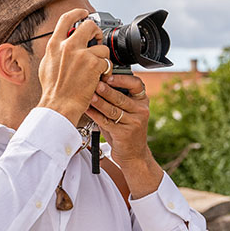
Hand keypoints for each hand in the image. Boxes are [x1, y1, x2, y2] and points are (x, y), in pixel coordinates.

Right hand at [37, 9, 110, 125]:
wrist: (59, 106)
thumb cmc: (52, 91)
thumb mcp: (46, 66)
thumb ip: (55, 52)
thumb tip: (60, 44)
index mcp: (54, 45)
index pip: (66, 19)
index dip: (77, 12)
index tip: (83, 13)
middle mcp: (68, 46)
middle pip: (88, 25)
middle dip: (96, 31)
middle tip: (97, 39)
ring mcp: (82, 54)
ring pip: (101, 46)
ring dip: (102, 57)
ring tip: (96, 69)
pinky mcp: (94, 64)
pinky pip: (106, 61)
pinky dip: (105, 70)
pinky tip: (99, 77)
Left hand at [85, 74, 163, 196]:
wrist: (134, 154)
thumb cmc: (126, 130)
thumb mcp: (126, 112)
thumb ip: (116, 99)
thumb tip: (97, 80)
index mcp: (142, 101)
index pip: (136, 84)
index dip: (122, 79)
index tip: (109, 76)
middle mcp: (141, 110)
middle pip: (121, 97)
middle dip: (106, 89)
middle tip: (95, 82)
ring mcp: (134, 122)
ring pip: (113, 109)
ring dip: (99, 102)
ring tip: (89, 95)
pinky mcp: (125, 133)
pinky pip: (107, 122)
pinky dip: (95, 115)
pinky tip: (87, 109)